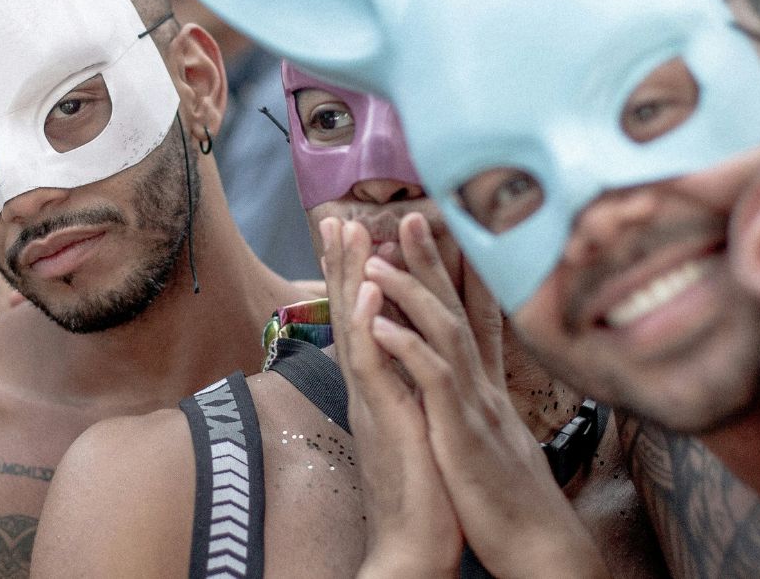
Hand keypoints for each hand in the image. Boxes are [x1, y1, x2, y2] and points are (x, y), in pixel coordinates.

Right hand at [323, 217, 463, 577]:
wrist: (415, 546)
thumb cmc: (423, 494)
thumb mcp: (416, 429)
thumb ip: (408, 393)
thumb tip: (409, 365)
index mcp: (379, 388)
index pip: (365, 319)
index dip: (356, 274)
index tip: (355, 230)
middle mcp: (369, 389)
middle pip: (350, 313)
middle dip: (342, 262)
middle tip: (335, 214)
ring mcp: (373, 402)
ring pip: (355, 329)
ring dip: (349, 277)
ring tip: (347, 230)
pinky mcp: (385, 421)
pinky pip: (373, 367)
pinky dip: (370, 326)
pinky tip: (369, 293)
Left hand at [363, 214, 607, 578]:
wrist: (540, 551)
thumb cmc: (512, 503)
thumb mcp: (490, 445)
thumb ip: (479, 412)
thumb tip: (469, 394)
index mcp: (485, 392)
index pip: (467, 319)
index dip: (450, 276)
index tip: (429, 239)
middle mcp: (485, 389)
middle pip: (457, 310)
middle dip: (432, 262)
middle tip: (406, 215)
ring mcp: (477, 408)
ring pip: (445, 334)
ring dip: (411, 292)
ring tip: (377, 259)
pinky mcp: (465, 434)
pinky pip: (435, 382)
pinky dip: (409, 349)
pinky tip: (381, 326)